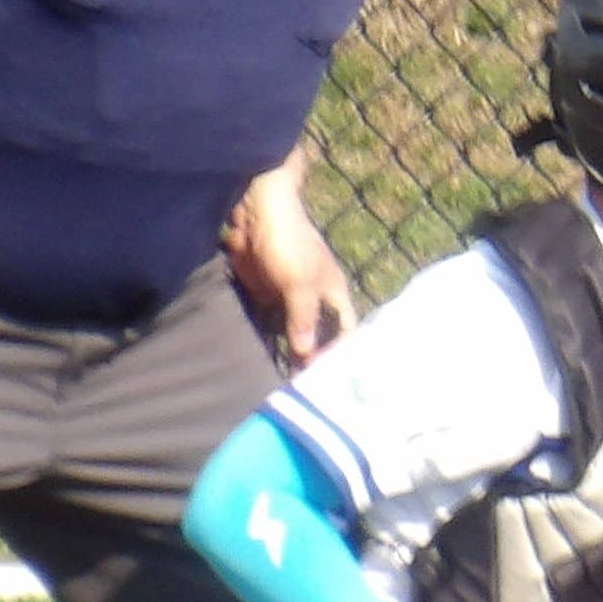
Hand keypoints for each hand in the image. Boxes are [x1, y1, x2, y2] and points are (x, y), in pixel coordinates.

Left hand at [223, 168, 357, 366]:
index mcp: (332, 292)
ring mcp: (289, 298)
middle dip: (313, 357)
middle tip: (303, 388)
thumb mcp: (300, 283)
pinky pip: (268, 324)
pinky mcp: (266, 296)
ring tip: (282, 381)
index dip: (342, 350)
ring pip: (292, 332)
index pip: (346, 327)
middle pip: (318, 334)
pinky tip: (259, 358)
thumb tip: (306, 354)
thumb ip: (303, 318)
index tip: (332, 376)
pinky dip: (266, 339)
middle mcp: (314, 298)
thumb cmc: (289, 243)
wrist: (257, 214)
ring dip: (287, 351)